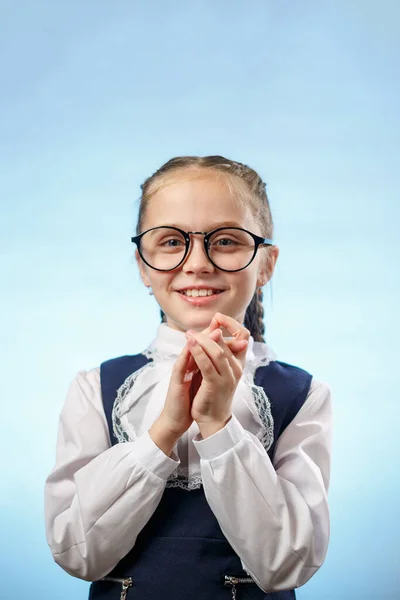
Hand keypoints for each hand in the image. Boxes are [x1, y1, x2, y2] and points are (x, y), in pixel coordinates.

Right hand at [149, 327, 222, 454]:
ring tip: (214, 330)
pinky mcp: (175, 380)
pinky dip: (188, 354)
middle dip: (210, 331)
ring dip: (202, 339)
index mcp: (195, 363)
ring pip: (190, 349)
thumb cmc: (191, 399)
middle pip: (198, 342)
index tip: (227, 325)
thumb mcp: (204, 380)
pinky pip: (181, 364)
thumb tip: (222, 355)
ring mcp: (180, 370)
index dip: (215, 332)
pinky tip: (193, 346)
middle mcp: (187, 363)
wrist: (177, 419)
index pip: (205, 343)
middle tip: (220, 320)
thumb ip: (209, 366)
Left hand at [186, 313, 249, 437]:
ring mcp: (227, 378)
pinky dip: (198, 352)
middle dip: (210, 331)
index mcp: (239, 364)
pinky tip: (189, 345)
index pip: (243, 336)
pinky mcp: (215, 385)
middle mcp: (236, 369)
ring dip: (202, 340)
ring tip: (188, 334)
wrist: (213, 420)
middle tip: (194, 328)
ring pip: (217, 352)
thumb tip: (215, 332)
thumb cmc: (214, 394)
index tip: (218, 317)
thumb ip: (218, 353)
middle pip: (227, 342)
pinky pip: (207, 365)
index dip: (231, 324)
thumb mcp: (218, 370)